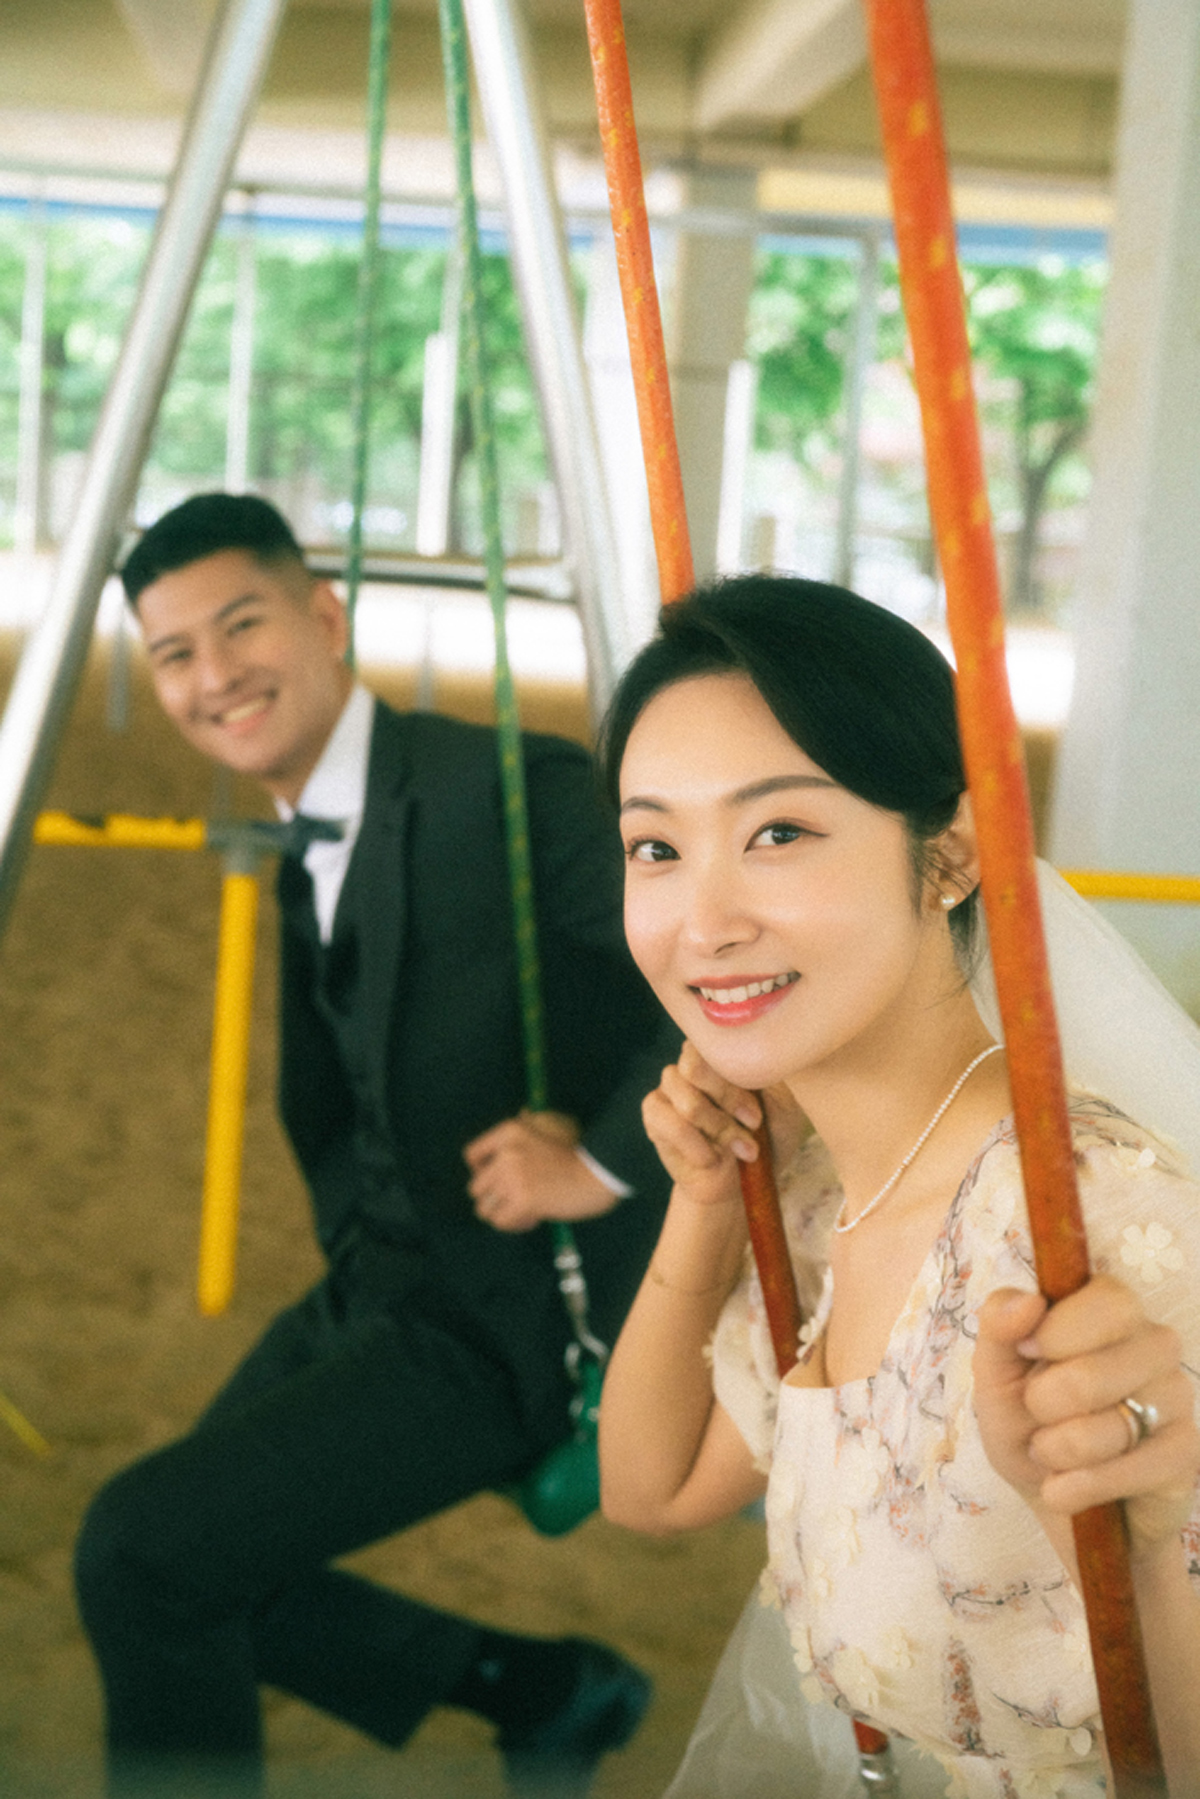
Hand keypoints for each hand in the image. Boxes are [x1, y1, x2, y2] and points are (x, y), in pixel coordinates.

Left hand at [463, 1109, 618, 1232]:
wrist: (599, 1173)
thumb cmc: (579, 1155)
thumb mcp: (550, 1128)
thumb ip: (531, 1124)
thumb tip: (522, 1113)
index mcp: (510, 1132)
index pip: (472, 1155)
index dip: (479, 1173)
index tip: (495, 1183)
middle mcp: (506, 1153)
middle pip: (476, 1187)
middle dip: (495, 1199)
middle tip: (517, 1202)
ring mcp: (512, 1177)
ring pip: (485, 1209)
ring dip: (504, 1214)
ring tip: (526, 1212)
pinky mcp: (522, 1200)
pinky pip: (501, 1222)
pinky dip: (516, 1225)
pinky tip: (535, 1218)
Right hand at [641, 1040, 805, 1208]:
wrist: (745, 1182)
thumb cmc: (768, 1137)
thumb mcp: (784, 1103)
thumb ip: (770, 1074)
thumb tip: (762, 1051)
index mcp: (721, 1052)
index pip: (714, 1042)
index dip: (737, 1079)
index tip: (758, 1115)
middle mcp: (691, 1064)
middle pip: (694, 1066)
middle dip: (728, 1101)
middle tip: (753, 1125)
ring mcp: (669, 1088)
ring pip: (687, 1101)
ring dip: (719, 1129)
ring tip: (741, 1150)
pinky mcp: (654, 1116)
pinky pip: (670, 1124)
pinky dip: (696, 1145)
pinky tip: (712, 1159)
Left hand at [974, 1276, 1199, 1563]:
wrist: (1054, 1496)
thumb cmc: (1026, 1422)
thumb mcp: (995, 1374)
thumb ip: (999, 1327)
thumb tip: (1027, 1301)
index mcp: (1111, 1311)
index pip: (1109, 1300)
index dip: (1059, 1332)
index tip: (1028, 1351)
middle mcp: (1154, 1346)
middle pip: (1094, 1372)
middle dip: (1043, 1405)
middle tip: (1037, 1415)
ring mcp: (1176, 1399)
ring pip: (1109, 1428)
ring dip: (1057, 1451)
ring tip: (1051, 1453)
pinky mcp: (1184, 1453)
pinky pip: (1129, 1470)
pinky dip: (1080, 1487)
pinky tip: (1066, 1488)